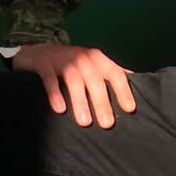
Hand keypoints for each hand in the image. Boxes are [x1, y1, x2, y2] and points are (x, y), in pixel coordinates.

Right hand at [12, 43, 135, 127]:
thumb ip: (111, 75)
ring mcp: (62, 59)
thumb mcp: (93, 66)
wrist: (39, 52)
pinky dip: (55, 93)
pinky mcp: (44, 64)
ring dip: (80, 101)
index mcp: (97, 59)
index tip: (130, 108)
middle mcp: (82, 57)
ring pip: (74, 81)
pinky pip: (50, 79)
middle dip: (102, 102)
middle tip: (107, 124)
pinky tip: (59, 109)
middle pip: (95, 80)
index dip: (123, 90)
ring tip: (85, 123)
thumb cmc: (71, 64)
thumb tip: (137, 87)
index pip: (115, 73)